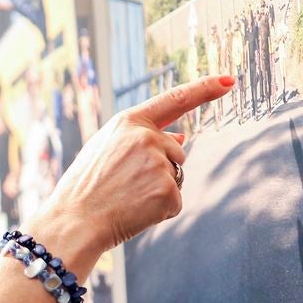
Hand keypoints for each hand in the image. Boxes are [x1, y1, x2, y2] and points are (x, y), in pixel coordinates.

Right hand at [26, 75, 233, 275]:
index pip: (175, 99)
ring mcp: (158, 163)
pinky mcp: (167, 190)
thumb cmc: (84, 188)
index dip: (204, 89)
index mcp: (128, 122)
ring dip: (158, 191)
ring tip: (125, 198)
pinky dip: (159, 211)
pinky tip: (134, 212)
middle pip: (176, 152)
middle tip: (123, 186)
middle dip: (159, 169)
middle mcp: (146, 137)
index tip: (229, 80)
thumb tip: (182, 137)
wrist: (73, 222)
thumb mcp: (105, 150)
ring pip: (174, 177)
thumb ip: (141, 139)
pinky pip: (174, 202)